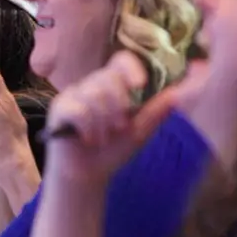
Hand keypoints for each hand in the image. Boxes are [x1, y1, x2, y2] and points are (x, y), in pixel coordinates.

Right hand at [44, 51, 176, 182]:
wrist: (87, 175)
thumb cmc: (112, 150)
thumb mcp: (139, 132)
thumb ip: (156, 112)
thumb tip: (178, 94)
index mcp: (112, 85)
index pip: (121, 61)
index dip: (131, 68)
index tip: (140, 84)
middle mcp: (91, 84)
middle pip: (108, 77)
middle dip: (119, 106)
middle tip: (119, 128)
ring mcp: (73, 94)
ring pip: (94, 94)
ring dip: (104, 122)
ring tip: (102, 138)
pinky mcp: (59, 109)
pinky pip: (78, 109)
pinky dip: (88, 128)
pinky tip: (89, 140)